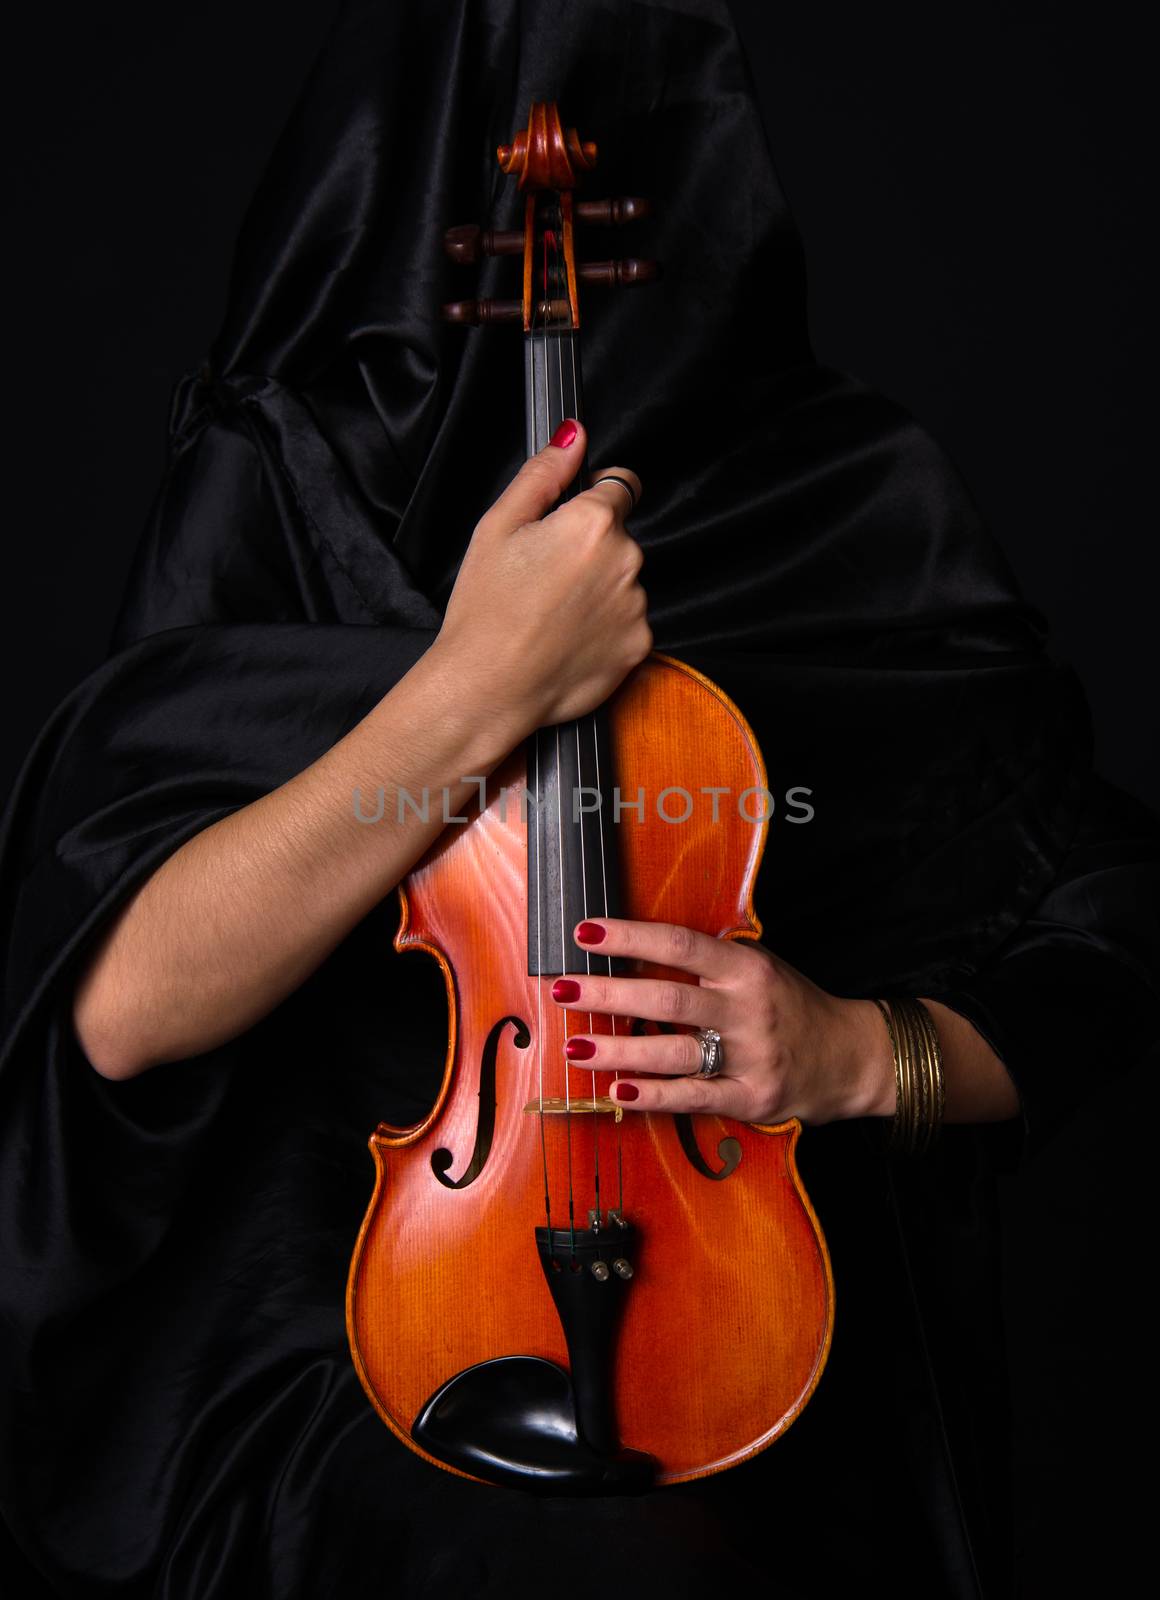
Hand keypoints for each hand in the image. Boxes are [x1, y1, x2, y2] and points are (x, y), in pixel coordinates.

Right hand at [434, 420, 649, 730]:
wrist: (488, 688)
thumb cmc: (485, 610)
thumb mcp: (497, 526)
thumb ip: (543, 474)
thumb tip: (573, 436)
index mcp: (593, 523)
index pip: (621, 485)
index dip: (594, 496)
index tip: (572, 519)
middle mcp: (626, 561)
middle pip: (620, 539)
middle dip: (590, 550)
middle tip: (544, 578)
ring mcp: (636, 607)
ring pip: (623, 583)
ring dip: (599, 591)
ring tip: (552, 615)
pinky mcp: (639, 648)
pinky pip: (628, 625)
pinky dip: (605, 630)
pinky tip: (567, 641)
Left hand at [551, 916, 895, 1124]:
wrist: (850, 1057)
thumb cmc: (791, 1006)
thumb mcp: (759, 967)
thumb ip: (708, 962)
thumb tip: (633, 948)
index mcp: (747, 969)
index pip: (680, 946)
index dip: (630, 937)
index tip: (585, 932)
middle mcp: (748, 1010)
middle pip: (667, 1000)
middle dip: (607, 996)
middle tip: (561, 989)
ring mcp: (750, 1057)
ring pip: (671, 1053)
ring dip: (616, 1051)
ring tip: (573, 1046)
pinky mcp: (750, 1099)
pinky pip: (692, 1097)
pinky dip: (652, 1095)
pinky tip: (616, 1089)